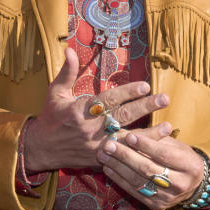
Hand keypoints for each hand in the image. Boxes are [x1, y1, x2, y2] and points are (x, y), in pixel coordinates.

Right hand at [24, 48, 168, 172]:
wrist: (40, 148)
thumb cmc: (50, 117)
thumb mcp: (55, 93)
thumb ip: (67, 73)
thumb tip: (70, 50)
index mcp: (81, 111)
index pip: (108, 100)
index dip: (127, 92)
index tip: (145, 85)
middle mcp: (91, 129)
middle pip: (122, 117)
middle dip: (145, 107)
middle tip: (164, 99)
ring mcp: (97, 146)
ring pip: (127, 140)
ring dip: (149, 134)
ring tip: (169, 127)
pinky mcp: (100, 159)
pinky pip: (124, 157)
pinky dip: (139, 152)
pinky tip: (156, 149)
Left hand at [97, 122, 204, 209]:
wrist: (193, 184)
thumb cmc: (182, 159)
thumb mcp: (175, 145)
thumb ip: (156, 138)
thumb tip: (131, 131)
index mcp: (190, 166)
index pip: (164, 154)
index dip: (145, 145)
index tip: (129, 136)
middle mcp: (181, 184)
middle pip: (148, 169)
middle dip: (125, 156)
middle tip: (109, 145)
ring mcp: (168, 197)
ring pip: (139, 181)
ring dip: (118, 167)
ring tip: (104, 155)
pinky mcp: (157, 205)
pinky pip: (135, 191)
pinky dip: (119, 179)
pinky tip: (108, 168)